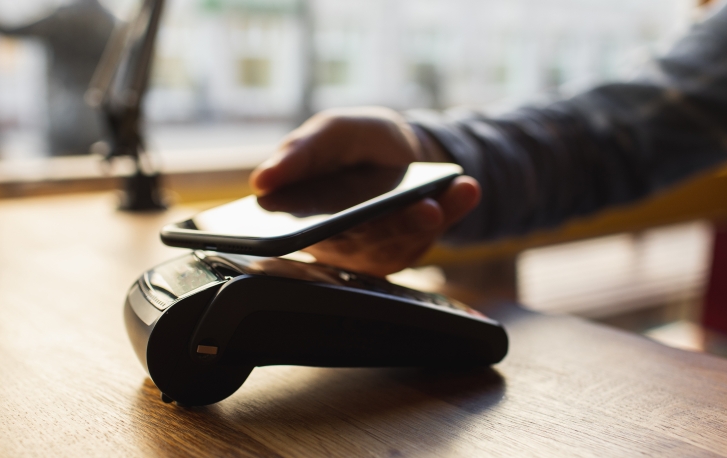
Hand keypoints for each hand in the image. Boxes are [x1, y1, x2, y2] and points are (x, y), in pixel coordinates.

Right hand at [250, 107, 479, 276]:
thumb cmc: (356, 142)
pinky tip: (465, 189)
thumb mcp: (329, 132)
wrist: (401, 149)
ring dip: (426, 220)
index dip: (310, 234)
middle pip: (360, 241)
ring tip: (440, 200)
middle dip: (392, 226)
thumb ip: (299, 152)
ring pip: (398, 243)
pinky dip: (451, 210)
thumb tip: (261, 182)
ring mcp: (374, 249)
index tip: (323, 225)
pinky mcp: (408, 248)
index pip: (299, 234)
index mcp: (301, 218)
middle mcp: (337, 242)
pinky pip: (429, 235)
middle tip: (420, 210)